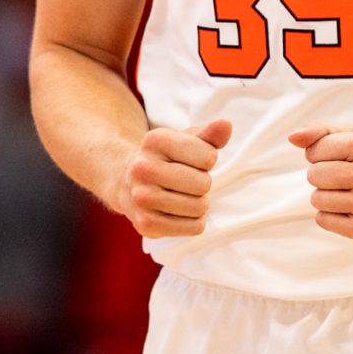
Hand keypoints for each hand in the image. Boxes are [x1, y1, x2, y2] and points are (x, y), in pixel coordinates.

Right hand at [121, 119, 231, 237]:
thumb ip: (209, 135)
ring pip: (199, 207)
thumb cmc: (166, 159)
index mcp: (155, 140)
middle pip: (203, 184)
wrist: (127, 182)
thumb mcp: (185, 141)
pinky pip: (193, 228)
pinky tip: (180, 212)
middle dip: (203, 184)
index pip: (208, 157)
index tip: (192, 161)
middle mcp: (143, 168)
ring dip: (199, 204)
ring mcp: (142, 197)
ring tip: (184, 197)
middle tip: (188, 182)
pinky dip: (194, 222)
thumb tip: (226, 125)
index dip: (207, 161)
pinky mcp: (146, 224)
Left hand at [287, 126, 352, 245]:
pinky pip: (323, 220)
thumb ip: (322, 132)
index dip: (323, 154)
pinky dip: (332, 215)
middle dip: (325, 176)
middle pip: (313, 175)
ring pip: (316, 198)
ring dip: (328, 197)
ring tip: (352, 195)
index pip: (314, 150)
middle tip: (349, 178)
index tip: (345, 158)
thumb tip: (292, 138)